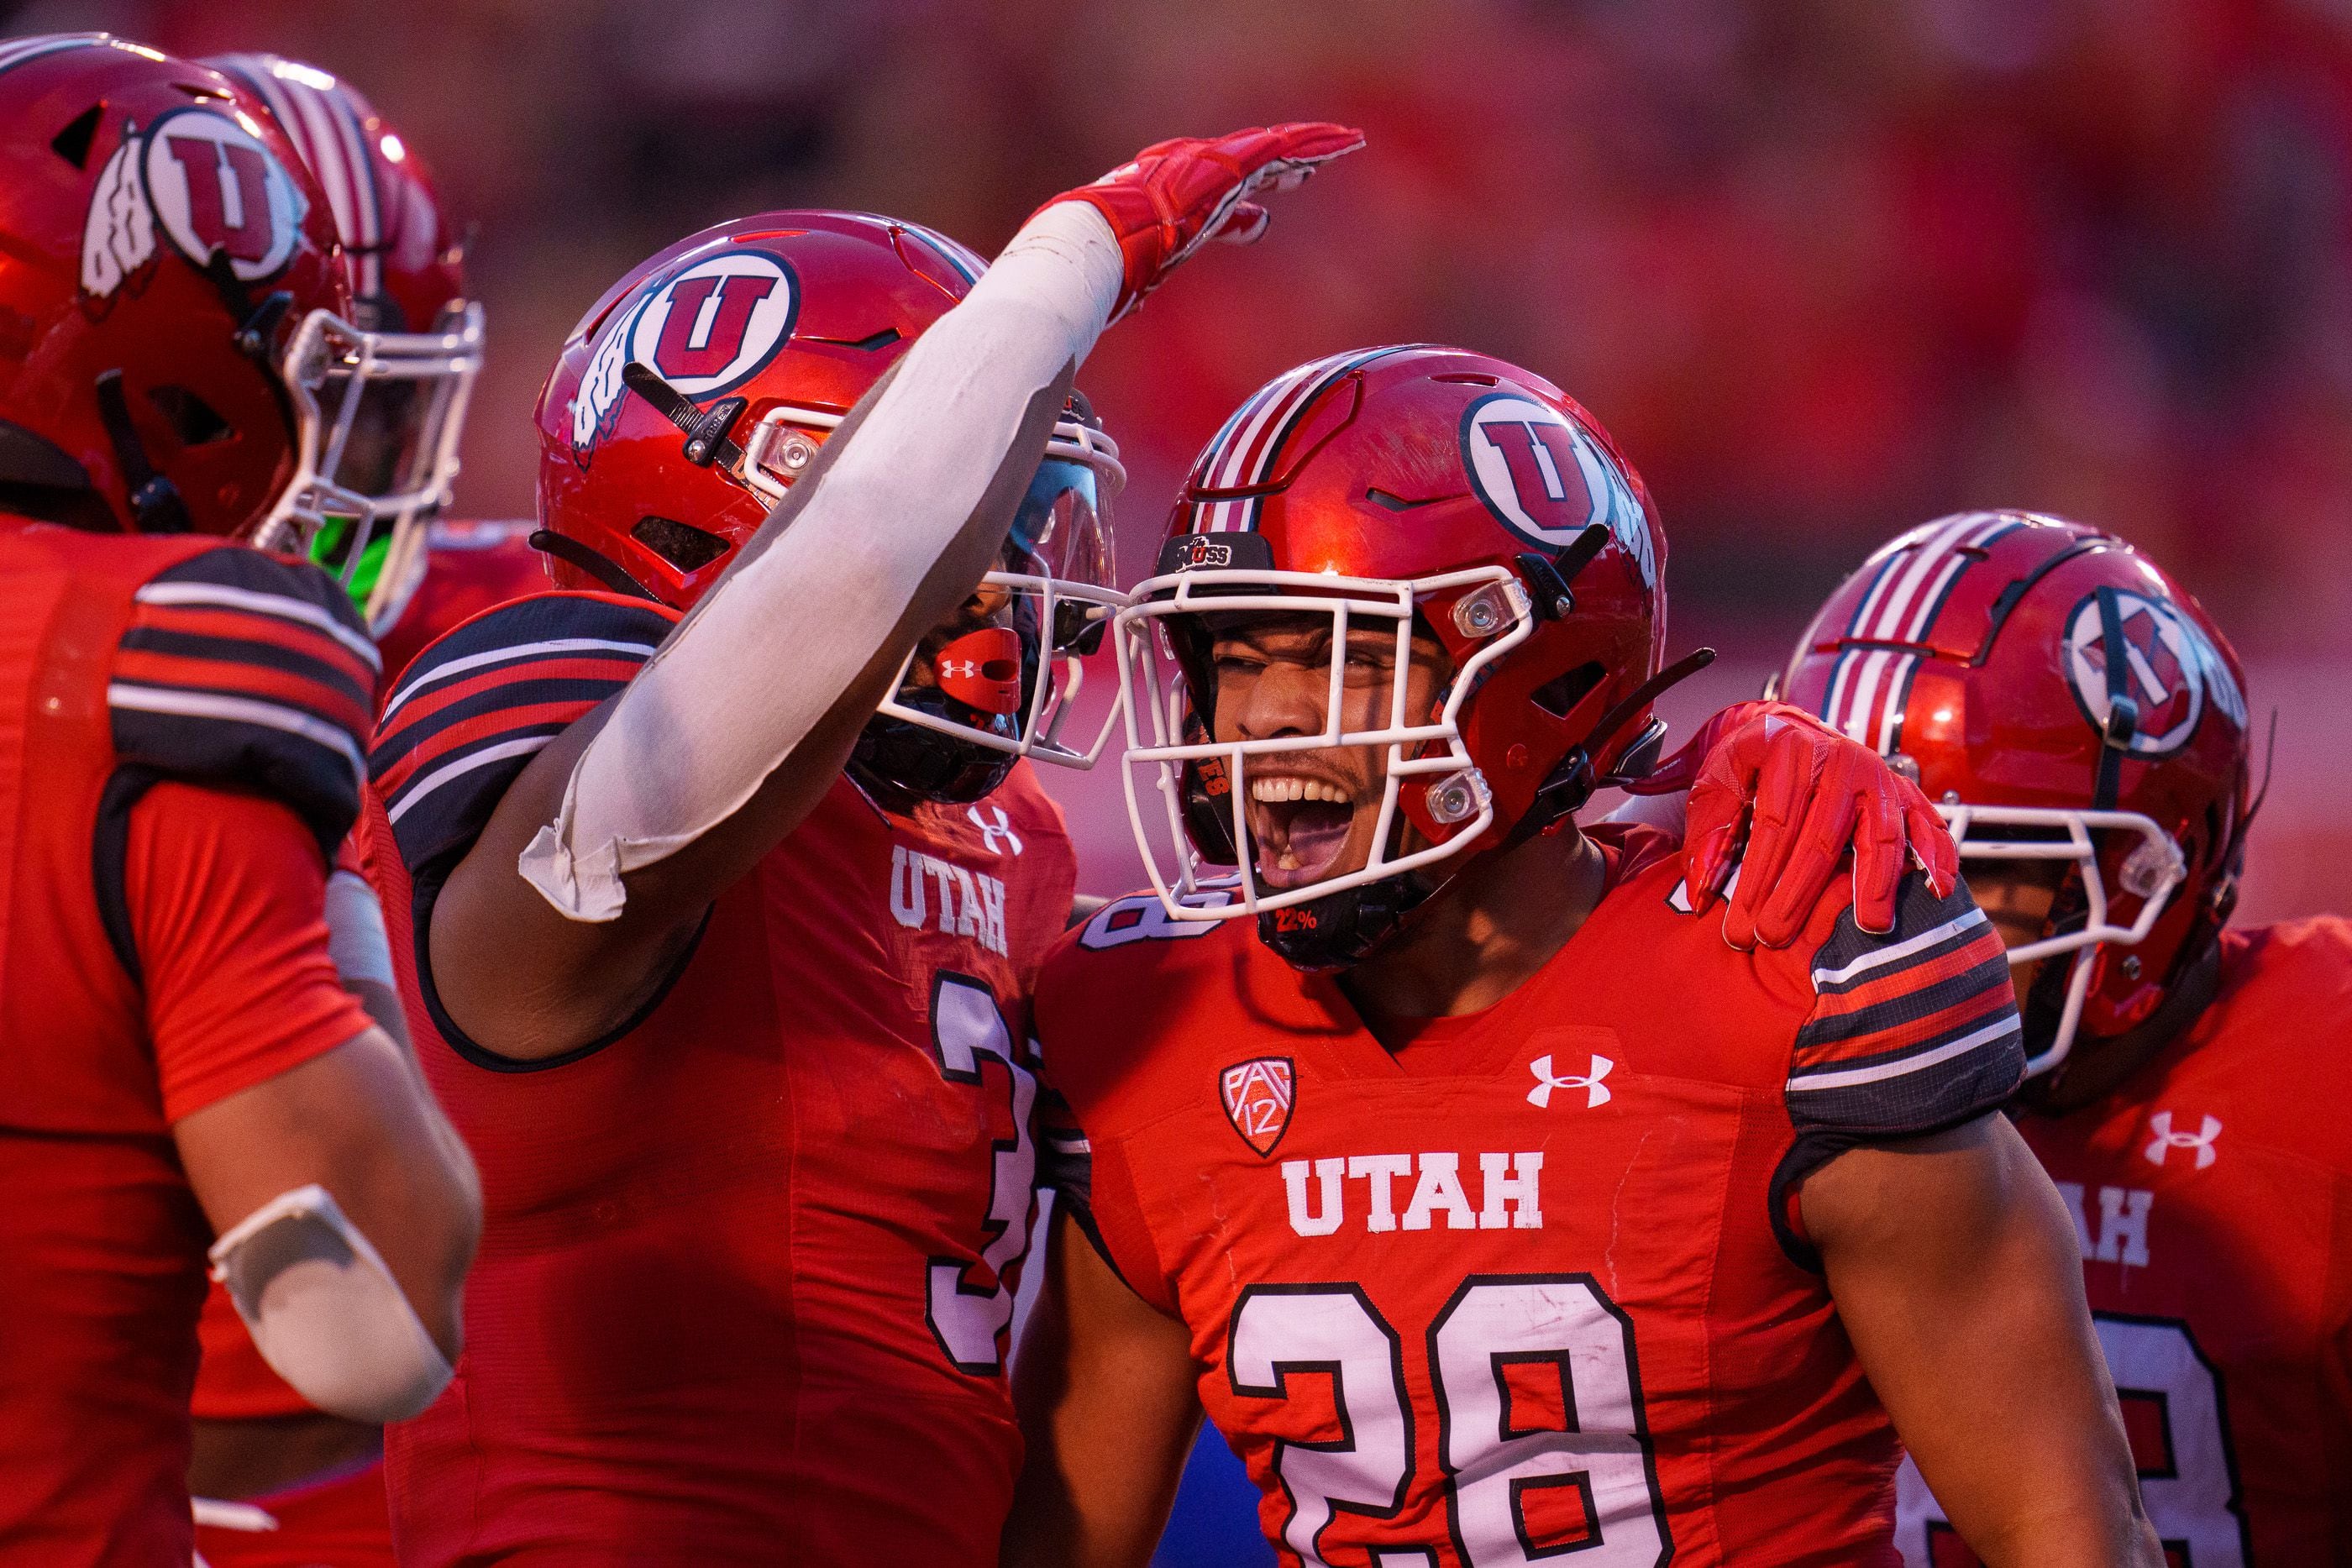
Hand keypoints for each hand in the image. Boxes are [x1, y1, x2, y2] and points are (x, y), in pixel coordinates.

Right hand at [1041, 122, 1364, 319]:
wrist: (1093, 242)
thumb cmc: (1102, 267)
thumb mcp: (1138, 273)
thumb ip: (1148, 281)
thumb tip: (1145, 297)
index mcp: (1173, 204)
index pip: (1219, 200)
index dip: (1246, 205)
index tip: (1267, 211)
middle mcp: (1191, 177)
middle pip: (1251, 167)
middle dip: (1286, 165)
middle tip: (1320, 164)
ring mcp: (1208, 169)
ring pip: (1270, 152)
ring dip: (1308, 146)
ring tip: (1346, 142)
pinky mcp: (1224, 170)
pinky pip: (1276, 154)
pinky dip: (1308, 146)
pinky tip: (1338, 143)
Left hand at [1634, 700, 1957, 947]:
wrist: (1790, 731)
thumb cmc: (1750, 766)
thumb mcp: (1716, 782)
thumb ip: (1709, 833)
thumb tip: (1703, 892)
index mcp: (1789, 749)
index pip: (1774, 823)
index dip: (1757, 877)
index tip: (1741, 925)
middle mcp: (1840, 758)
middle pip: (1822, 836)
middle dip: (1797, 894)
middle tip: (1775, 939)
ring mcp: (1878, 775)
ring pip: (1879, 833)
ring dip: (1873, 883)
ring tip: (1869, 926)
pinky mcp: (1905, 791)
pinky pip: (1928, 823)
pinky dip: (1937, 855)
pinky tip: (1937, 889)